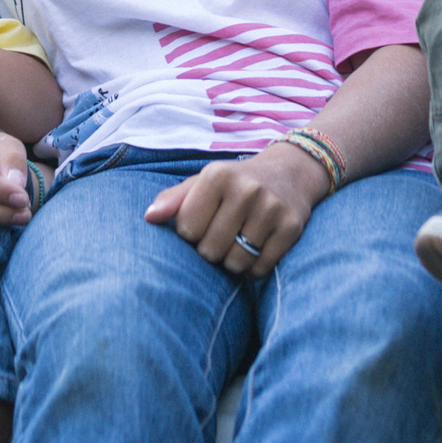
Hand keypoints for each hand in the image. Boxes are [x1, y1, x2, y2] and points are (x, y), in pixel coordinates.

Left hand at [142, 143, 331, 279]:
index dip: (190, 234)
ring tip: (236, 245)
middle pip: (210, 250)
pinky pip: (261, 268)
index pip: (186, 229)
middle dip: (210, 251)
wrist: (290, 173)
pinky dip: (253, 269)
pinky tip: (254, 251)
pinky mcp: (291, 227)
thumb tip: (149, 218)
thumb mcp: (204, 182)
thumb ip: (173, 199)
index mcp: (216, 175)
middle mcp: (246, 189)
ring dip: (231, 263)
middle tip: (220, 237)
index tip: (202, 224)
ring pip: (236, 263)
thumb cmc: (235, 183)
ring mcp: (271, 208)